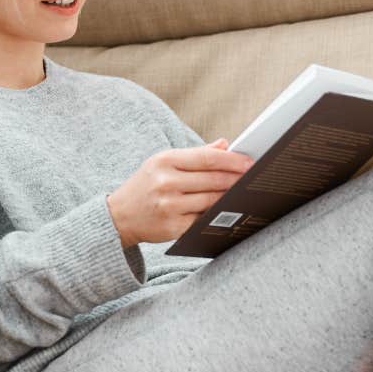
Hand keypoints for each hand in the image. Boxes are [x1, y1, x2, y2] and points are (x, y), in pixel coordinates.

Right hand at [107, 138, 253, 247]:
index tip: (249, 161)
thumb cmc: (146, 186)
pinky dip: (216, 213)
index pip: (207, 158)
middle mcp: (166, 183)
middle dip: (237, 178)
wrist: (119, 216)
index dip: (232, 160)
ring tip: (243, 192)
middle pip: (213, 180)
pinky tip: (226, 208)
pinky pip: (203, 219)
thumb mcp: (162, 163)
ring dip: (230, 196)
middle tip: (253, 177)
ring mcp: (169, 206)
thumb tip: (224, 144)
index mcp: (165, 161)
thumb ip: (195, 155)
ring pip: (211, 200)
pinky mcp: (173, 227)